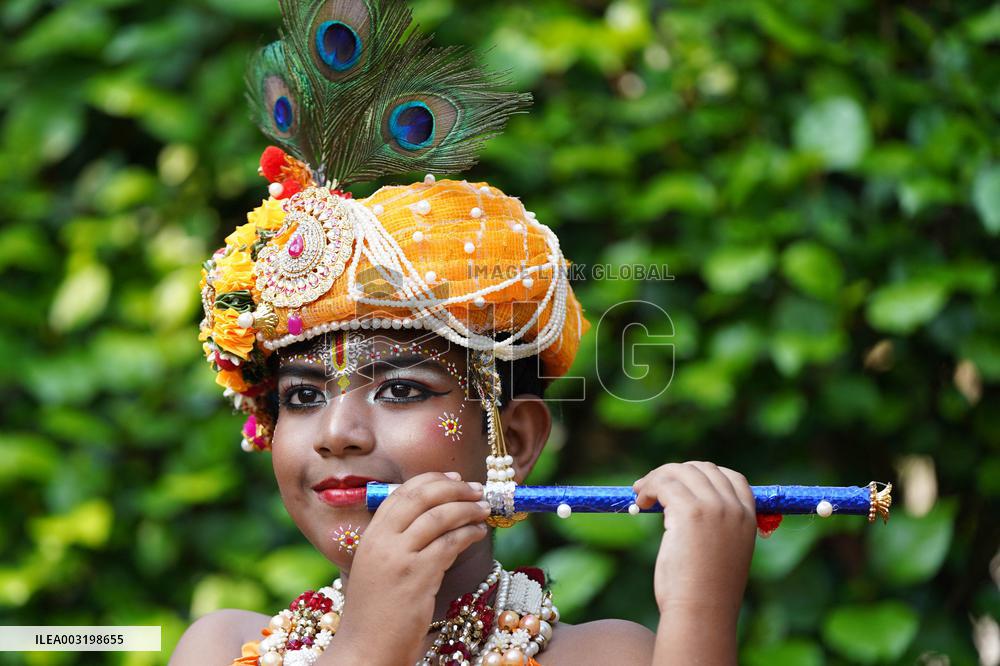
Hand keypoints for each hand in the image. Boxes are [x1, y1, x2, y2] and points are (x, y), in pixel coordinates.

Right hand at [327, 472, 488, 664]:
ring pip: (439, 517)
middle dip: (454, 488)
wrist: (366, 648)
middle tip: (477, 489)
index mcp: (371, 535)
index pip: (402, 492)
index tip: (454, 479)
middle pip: (422, 497)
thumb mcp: (378, 566)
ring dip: (467, 508)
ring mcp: (399, 557)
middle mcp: (382, 540)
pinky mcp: (418, 576)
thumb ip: (397, 541)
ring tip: (484, 509)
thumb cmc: (376, 612)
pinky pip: (450, 543)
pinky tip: (478, 533)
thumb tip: (434, 516)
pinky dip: (468, 533)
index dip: (431, 481)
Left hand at [633, 462, 755, 618]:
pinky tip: (640, 503)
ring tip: (641, 495)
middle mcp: (734, 508)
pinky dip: (648, 487)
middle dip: (674, 473)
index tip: (678, 484)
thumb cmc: (706, 593)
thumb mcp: (722, 554)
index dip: (702, 475)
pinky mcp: (690, 512)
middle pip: (702, 469)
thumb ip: (716, 528)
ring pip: (680, 472)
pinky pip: (665, 484)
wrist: (702, 613)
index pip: (731, 477)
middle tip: (652, 487)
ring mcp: (714, 508)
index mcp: (749, 519)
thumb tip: (682, 506)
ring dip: (656, 478)